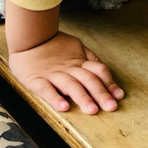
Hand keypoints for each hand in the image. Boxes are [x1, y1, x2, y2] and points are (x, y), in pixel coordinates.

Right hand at [9, 31, 124, 114]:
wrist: (28, 37)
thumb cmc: (53, 45)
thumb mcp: (76, 46)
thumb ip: (89, 59)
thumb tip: (104, 72)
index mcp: (79, 61)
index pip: (98, 71)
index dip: (109, 83)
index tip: (118, 96)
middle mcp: (69, 68)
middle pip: (88, 79)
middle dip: (101, 94)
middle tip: (111, 107)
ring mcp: (53, 74)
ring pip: (71, 85)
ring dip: (83, 97)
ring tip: (92, 110)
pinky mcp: (36, 79)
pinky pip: (46, 89)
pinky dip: (55, 98)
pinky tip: (64, 107)